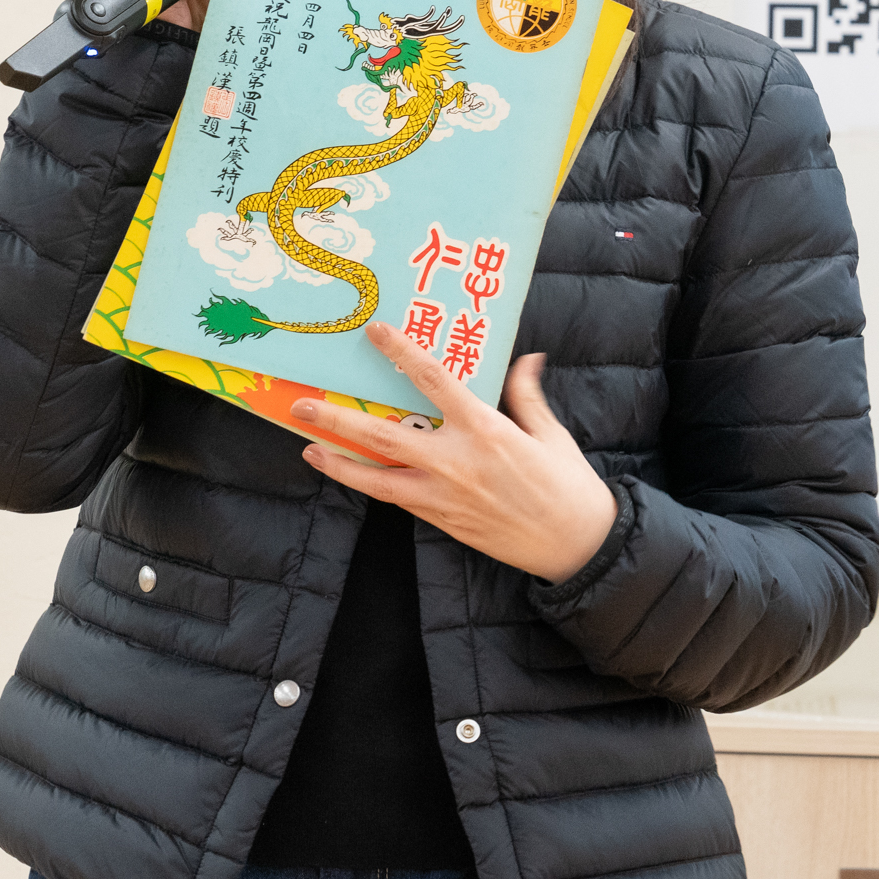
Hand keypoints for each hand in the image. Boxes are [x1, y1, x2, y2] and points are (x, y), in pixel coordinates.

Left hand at [293, 330, 620, 584]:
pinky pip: (398, 499)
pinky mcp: (443, 520)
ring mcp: (444, 495)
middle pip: (382, 435)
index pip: (433, 380)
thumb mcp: (550, 432)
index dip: (401, 352)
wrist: (576, 546)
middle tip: (301, 405)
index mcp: (485, 428)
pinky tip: (353, 475)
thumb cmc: (568, 486)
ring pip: (376, 478)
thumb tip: (525, 359)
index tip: (374, 332)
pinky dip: (372, 485)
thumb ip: (526, 395)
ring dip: (339, 464)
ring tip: (308, 449)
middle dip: (337, 419)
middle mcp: (455, 461)